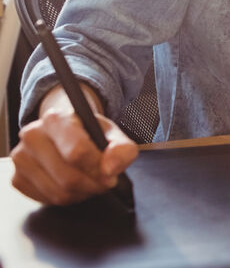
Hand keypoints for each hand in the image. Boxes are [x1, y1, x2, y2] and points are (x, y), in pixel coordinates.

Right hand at [10, 85, 137, 205]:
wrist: (63, 132)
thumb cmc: (88, 133)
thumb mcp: (112, 134)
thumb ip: (121, 148)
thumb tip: (110, 169)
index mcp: (56, 119)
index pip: (77, 151)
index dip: (98, 168)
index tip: (110, 173)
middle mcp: (32, 135)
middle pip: (68, 177)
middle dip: (93, 185)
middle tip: (104, 182)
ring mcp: (21, 158)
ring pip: (58, 192)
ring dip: (81, 193)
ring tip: (90, 182)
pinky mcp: (17, 178)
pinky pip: (47, 200)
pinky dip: (66, 198)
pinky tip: (73, 186)